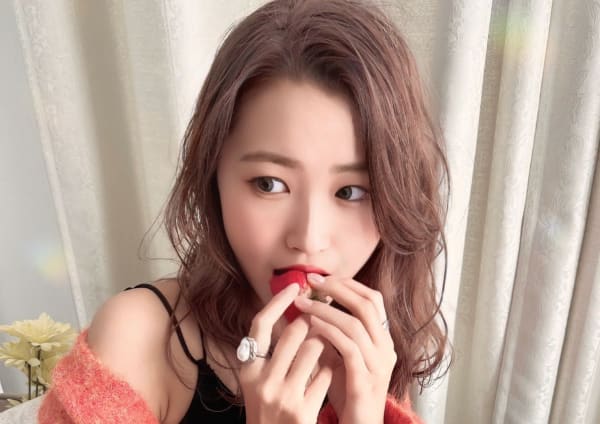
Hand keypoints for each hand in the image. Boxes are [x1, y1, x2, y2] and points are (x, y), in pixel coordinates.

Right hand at [240, 283, 332, 423]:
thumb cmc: (271, 410)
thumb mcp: (261, 381)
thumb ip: (272, 352)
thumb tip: (295, 313)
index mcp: (249, 370)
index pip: (260, 325)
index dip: (277, 302)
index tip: (295, 286)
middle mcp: (263, 381)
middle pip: (294, 332)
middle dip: (313, 321)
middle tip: (324, 314)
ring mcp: (283, 396)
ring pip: (315, 348)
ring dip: (326, 342)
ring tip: (328, 344)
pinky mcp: (303, 410)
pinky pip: (326, 373)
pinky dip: (332, 367)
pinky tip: (331, 371)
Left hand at [294, 274, 396, 423]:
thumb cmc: (347, 391)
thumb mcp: (342, 354)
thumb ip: (334, 331)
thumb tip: (313, 304)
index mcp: (382, 338)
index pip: (372, 298)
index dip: (348, 284)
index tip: (322, 278)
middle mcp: (385, 347)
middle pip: (366, 305)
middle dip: (336, 289)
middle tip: (311, 283)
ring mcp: (378, 364)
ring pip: (355, 324)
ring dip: (325, 309)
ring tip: (302, 304)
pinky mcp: (365, 380)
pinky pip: (348, 347)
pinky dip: (328, 332)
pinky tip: (311, 326)